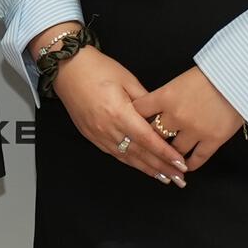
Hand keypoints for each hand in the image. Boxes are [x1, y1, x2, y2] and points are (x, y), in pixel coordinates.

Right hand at [51, 45, 185, 181]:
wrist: (67, 69)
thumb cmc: (97, 68)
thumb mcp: (127, 79)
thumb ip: (146, 101)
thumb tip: (161, 115)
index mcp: (119, 113)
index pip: (147, 139)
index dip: (165, 154)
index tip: (180, 163)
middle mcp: (108, 128)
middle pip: (139, 153)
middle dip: (161, 167)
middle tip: (180, 179)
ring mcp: (98, 135)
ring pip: (127, 158)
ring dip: (148, 170)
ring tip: (166, 179)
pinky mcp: (91, 136)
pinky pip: (115, 154)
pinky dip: (131, 163)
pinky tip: (143, 168)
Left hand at [133, 68, 246, 174]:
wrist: (240, 78)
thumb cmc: (214, 73)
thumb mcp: (183, 78)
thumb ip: (168, 94)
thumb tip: (155, 106)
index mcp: (166, 96)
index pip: (140, 110)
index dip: (134, 117)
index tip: (131, 123)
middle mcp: (176, 116)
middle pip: (153, 133)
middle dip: (150, 138)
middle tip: (148, 145)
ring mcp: (194, 130)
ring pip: (173, 150)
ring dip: (169, 153)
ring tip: (167, 157)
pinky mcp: (212, 140)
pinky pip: (197, 158)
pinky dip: (189, 164)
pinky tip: (185, 166)